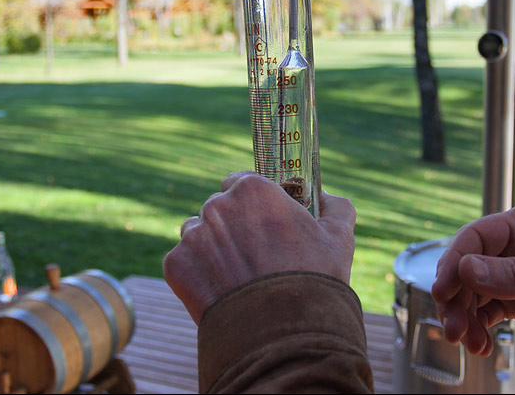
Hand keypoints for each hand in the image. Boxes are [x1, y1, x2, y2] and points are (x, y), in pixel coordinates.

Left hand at [163, 171, 355, 324]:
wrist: (281, 334)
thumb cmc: (313, 280)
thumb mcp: (338, 238)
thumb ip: (336, 207)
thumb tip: (327, 197)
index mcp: (253, 188)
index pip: (242, 181)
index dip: (253, 201)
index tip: (263, 220)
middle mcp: (217, 205)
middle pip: (219, 207)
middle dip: (233, 224)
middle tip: (254, 252)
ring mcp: (192, 235)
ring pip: (198, 233)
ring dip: (212, 247)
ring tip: (237, 275)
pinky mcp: (176, 265)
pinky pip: (184, 262)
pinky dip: (198, 274)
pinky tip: (222, 291)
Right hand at [431, 201, 514, 366]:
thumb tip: (464, 268)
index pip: (477, 236)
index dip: (454, 261)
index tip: (442, 291)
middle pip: (468, 266)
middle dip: (455, 296)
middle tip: (451, 327)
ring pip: (472, 292)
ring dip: (463, 316)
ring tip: (467, 342)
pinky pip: (486, 312)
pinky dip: (478, 328)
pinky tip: (481, 346)